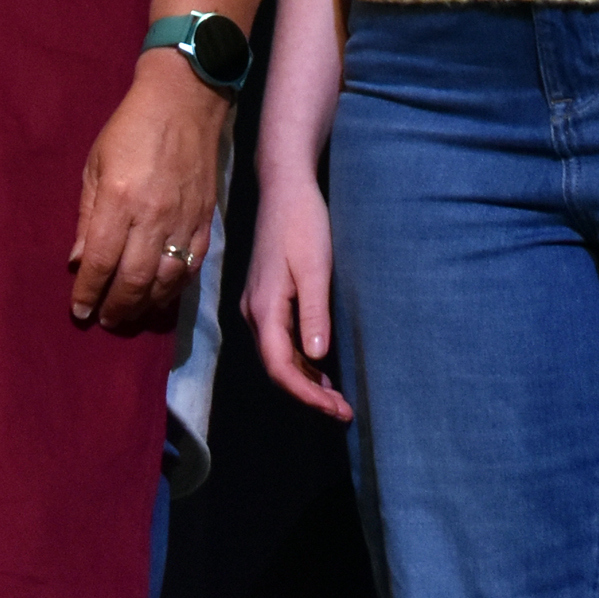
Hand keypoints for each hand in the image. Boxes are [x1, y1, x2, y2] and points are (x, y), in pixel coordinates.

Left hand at [69, 51, 224, 332]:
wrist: (184, 101)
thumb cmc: (130, 129)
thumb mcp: (95, 164)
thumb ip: (87, 216)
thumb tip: (78, 261)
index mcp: (119, 199)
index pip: (101, 262)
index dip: (88, 293)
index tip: (80, 312)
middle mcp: (152, 216)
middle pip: (133, 281)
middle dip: (116, 309)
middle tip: (105, 320)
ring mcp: (183, 221)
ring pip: (165, 282)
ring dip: (145, 306)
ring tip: (130, 315)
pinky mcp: (206, 221)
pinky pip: (191, 268)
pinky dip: (175, 289)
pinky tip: (161, 296)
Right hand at [241, 171, 352, 421]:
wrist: (284, 186)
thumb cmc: (303, 222)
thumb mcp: (315, 266)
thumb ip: (314, 312)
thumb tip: (314, 359)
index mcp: (264, 307)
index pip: (280, 367)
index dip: (307, 395)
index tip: (338, 410)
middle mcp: (254, 311)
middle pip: (276, 367)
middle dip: (309, 394)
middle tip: (344, 411)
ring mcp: (257, 304)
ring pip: (277, 356)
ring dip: (305, 380)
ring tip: (337, 398)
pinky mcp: (265, 297)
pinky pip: (279, 341)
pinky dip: (299, 361)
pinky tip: (321, 368)